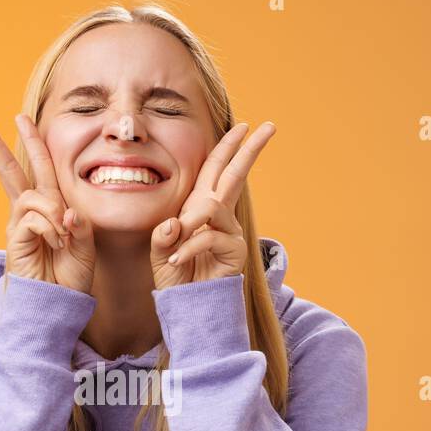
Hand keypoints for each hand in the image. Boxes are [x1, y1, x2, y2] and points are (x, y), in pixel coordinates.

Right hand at [0, 112, 95, 293]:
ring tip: (63, 236)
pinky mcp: (15, 239)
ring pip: (31, 195)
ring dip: (52, 210)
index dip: (32, 143)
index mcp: (48, 208)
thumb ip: (80, 225)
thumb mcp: (86, 246)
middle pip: (12, 170)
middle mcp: (29, 213)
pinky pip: (32, 218)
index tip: (20, 119)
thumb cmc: (70, 278)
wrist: (58, 306)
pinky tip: (56, 243)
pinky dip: (49, 227)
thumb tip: (66, 212)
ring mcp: (19, 225)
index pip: (39, 169)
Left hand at [149, 121, 275, 288]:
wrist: (187, 303)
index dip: (228, 147)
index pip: (216, 170)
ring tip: (174, 243)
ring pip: (213, 206)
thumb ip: (163, 236)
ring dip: (191, 221)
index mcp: (201, 206)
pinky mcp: (234, 249)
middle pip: (236, 174)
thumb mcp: (160, 250)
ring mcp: (229, 230)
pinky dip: (188, 248)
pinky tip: (176, 260)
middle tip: (270, 126)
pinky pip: (208, 237)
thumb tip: (175, 223)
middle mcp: (219, 214)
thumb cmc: (176, 275)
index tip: (243, 126)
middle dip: (250, 149)